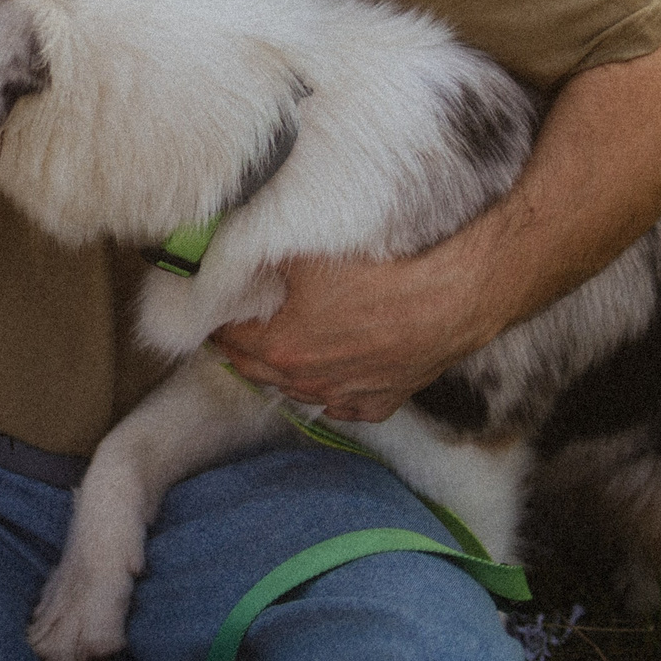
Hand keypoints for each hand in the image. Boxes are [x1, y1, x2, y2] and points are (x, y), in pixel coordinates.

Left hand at [208, 247, 495, 423]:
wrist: (449, 297)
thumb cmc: (380, 273)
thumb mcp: (307, 255)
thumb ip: (264, 261)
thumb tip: (237, 256)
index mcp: (280, 348)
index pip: (229, 338)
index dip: (217, 323)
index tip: (211, 312)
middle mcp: (307, 381)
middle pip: (257, 370)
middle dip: (241, 350)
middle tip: (233, 333)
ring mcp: (345, 396)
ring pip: (299, 391)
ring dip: (284, 372)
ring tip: (278, 352)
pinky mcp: (382, 401)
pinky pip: (346, 405)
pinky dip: (333, 393)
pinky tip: (330, 382)